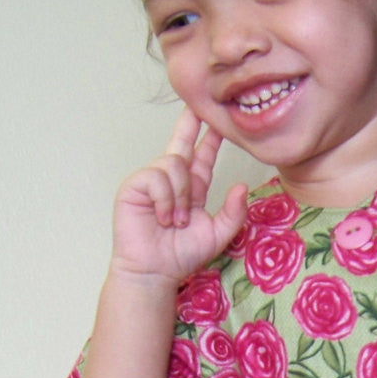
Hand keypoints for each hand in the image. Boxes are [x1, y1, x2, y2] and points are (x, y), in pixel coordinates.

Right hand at [110, 107, 248, 282]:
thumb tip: (242, 186)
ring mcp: (151, 181)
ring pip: (173, 165)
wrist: (155, 271)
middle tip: (197, 106)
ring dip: (180, 196)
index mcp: (191, 188)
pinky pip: (157, 177)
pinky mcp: (134, 186)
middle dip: (188, 124)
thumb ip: (233, 213)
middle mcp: (171, 180)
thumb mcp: (217, 234)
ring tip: (176, 221)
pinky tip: (164, 217)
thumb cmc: (181, 255)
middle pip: (181, 143)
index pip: (202, 157)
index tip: (218, 121)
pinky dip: (166, 200)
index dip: (210, 138)